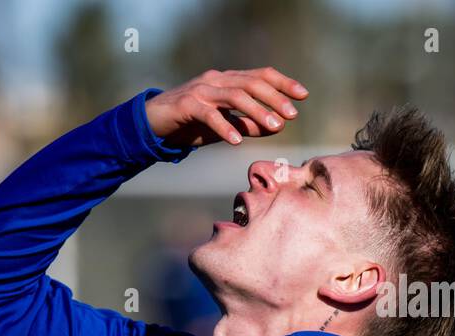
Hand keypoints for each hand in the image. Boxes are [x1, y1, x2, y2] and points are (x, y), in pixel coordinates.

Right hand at [144, 67, 307, 148]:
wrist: (152, 124)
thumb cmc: (189, 125)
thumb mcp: (223, 126)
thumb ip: (247, 124)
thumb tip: (276, 126)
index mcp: (226, 80)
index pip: (260, 75)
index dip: (283, 83)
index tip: (303, 95)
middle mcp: (216, 80)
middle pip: (251, 83)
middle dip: (275, 98)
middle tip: (292, 115)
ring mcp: (200, 91)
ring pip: (235, 96)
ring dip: (257, 111)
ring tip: (274, 127)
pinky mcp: (185, 105)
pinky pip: (209, 115)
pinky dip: (225, 127)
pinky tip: (237, 141)